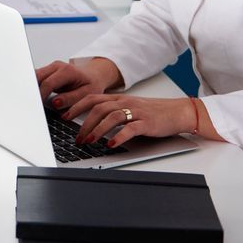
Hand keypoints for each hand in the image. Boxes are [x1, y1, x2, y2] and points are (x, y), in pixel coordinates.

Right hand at [35, 57, 121, 109]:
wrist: (94, 75)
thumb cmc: (92, 84)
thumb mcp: (87, 93)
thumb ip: (71, 98)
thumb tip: (56, 102)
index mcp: (67, 71)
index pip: (48, 83)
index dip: (41, 95)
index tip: (38, 106)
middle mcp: (57, 66)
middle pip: (37, 77)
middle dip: (32, 91)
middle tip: (32, 104)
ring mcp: (51, 67)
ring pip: (34, 76)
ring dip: (32, 88)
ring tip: (34, 100)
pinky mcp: (48, 71)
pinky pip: (37, 78)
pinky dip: (35, 86)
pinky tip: (36, 95)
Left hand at [70, 94, 197, 147]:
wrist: (178, 111)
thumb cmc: (153, 112)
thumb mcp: (130, 108)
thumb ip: (113, 112)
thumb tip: (91, 123)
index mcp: (119, 98)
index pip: (92, 98)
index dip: (76, 106)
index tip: (63, 115)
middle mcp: (125, 103)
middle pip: (99, 108)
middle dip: (84, 123)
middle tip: (76, 137)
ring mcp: (136, 112)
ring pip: (111, 117)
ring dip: (97, 130)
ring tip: (89, 141)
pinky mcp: (147, 123)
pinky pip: (130, 128)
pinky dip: (118, 136)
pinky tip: (111, 144)